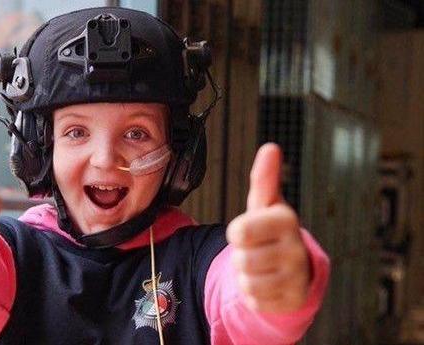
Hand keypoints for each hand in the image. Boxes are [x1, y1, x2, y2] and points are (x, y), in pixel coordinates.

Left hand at [226, 143, 309, 312]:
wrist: (295, 267)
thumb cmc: (272, 230)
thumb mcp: (265, 204)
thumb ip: (264, 178)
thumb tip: (270, 147)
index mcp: (286, 221)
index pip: (240, 232)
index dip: (237, 233)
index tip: (247, 231)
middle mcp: (296, 249)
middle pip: (241, 260)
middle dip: (241, 256)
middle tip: (255, 250)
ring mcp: (297, 277)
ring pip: (247, 283)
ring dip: (247, 276)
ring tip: (261, 266)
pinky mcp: (293, 300)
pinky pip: (255, 301)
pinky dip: (255, 294)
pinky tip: (268, 282)